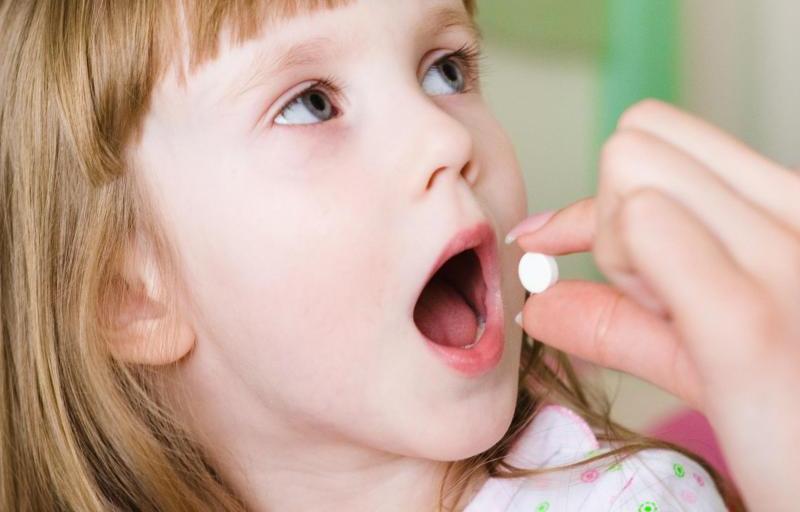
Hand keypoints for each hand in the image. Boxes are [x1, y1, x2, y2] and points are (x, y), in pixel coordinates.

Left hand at [512, 100, 799, 508]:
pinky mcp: (749, 326)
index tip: (567, 246)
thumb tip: (537, 303)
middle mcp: (794, 214)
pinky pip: (643, 227)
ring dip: (622, 254)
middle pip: (631, 144)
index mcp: (790, 209)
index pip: (652, 132)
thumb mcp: (713, 352)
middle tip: (650, 296)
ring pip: (628, 180)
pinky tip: (670, 328)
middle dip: (610, 217)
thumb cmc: (794, 421)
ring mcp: (780, 261)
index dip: (599, 194)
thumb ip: (625, 318)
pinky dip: (627, 271)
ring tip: (683, 323)